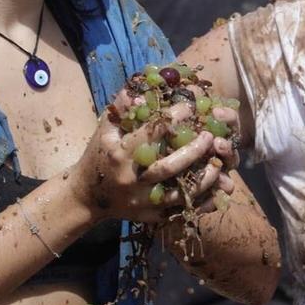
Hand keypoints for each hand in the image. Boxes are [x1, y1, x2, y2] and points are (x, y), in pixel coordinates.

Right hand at [78, 88, 225, 226]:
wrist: (86, 198)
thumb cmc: (98, 157)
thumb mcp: (104, 131)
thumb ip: (120, 109)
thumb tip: (137, 87)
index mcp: (119, 155)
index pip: (151, 134)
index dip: (173, 119)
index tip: (190, 107)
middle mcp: (131, 180)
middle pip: (169, 167)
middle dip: (194, 151)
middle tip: (210, 136)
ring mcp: (142, 202)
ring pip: (179, 192)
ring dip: (203, 179)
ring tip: (218, 163)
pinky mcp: (151, 217)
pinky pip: (182, 211)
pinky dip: (203, 203)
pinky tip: (218, 190)